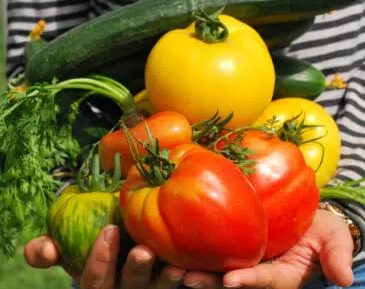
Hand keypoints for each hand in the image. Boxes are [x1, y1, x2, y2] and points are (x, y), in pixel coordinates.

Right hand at [24, 225, 185, 288]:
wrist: (117, 243)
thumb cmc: (92, 245)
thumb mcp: (68, 249)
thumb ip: (48, 250)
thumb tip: (43, 251)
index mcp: (99, 282)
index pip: (95, 280)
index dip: (100, 260)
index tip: (108, 230)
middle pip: (130, 287)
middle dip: (135, 271)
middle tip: (143, 251)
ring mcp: (148, 287)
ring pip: (157, 288)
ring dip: (166, 278)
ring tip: (176, 266)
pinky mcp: (167, 281)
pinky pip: (178, 282)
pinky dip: (187, 275)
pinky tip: (193, 262)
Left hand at [182, 209, 353, 288]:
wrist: (302, 215)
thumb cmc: (319, 228)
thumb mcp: (333, 239)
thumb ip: (335, 255)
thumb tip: (345, 280)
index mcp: (280, 274)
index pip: (264, 281)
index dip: (249, 282)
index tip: (231, 281)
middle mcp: (256, 270)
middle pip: (230, 280)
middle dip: (208, 281)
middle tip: (186, 277)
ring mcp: (241, 257)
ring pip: (214, 266)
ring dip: (193, 267)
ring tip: (170, 265)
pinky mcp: (229, 240)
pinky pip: (210, 245)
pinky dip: (192, 246)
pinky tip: (171, 240)